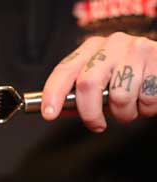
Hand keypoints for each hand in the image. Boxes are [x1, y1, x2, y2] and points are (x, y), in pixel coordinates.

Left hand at [41, 32, 156, 132]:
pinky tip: (146, 99)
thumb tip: (57, 111)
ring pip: (119, 96)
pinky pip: (145, 98)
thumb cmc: (128, 78)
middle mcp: (112, 44)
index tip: (49, 114)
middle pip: (88, 84)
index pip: (65, 70)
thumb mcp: (102, 80)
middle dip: (90, 113)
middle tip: (97, 125)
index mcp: (91, 48)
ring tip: (130, 107)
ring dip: (124, 113)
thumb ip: (82, 93)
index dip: (53, 93)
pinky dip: (146, 108)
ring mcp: (136, 49)